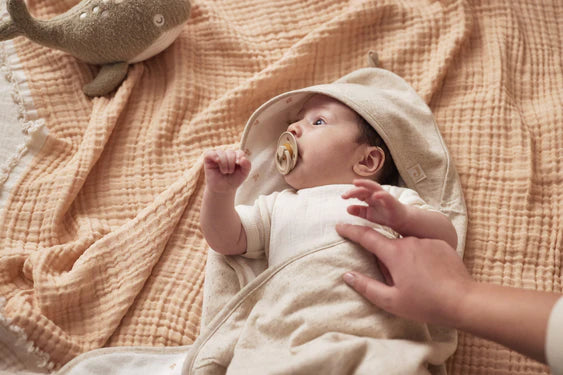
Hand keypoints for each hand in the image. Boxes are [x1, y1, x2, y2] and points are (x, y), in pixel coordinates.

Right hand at [204, 149, 250, 192]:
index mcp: (236, 156)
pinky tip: (217, 162)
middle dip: (231, 163)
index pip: (239, 152)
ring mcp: (217, 155)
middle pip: (230, 152)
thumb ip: (247, 165)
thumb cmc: (233, 180)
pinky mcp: (208, 158)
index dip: (240, 158)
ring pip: (221, 153)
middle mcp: (227, 154)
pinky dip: (214, 157)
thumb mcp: (244, 174)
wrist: (223, 190)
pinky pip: (210, 153)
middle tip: (230, 172)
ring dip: (224, 163)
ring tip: (224, 171)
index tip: (240, 166)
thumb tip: (243, 158)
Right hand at [336, 223, 472, 326]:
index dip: (351, 231)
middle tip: (395, 280)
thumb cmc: (425, 303)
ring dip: (404, 260)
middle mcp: (409, 241)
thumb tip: (347, 275)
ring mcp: (426, 241)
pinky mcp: (441, 245)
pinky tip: (429, 277)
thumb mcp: (390, 301)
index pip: (366, 237)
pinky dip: (421, 259)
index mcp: (394, 253)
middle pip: (388, 245)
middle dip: (385, 258)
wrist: (464, 301)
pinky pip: (424, 248)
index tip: (339, 226)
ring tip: (417, 283)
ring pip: (407, 247)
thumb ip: (366, 286)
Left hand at [342, 179, 407, 230]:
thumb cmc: (385, 215)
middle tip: (345, 195)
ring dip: (365, 184)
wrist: (401, 220)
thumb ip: (359, 211)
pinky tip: (375, 195)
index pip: (359, 192)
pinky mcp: (392, 202)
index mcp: (370, 197)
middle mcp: (376, 194)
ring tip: (356, 183)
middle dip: (354, 190)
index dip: (351, 193)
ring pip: (374, 187)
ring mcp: (384, 197)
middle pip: (364, 189)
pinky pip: (387, 196)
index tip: (343, 196)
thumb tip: (347, 208)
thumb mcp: (369, 214)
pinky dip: (381, 195)